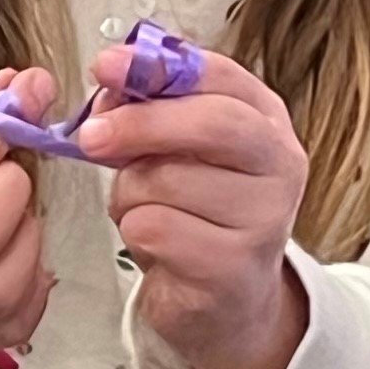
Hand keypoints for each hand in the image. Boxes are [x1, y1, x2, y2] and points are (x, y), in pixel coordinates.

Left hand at [79, 41, 310, 368]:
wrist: (226, 301)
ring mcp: (265, 218)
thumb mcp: (179, 151)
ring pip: (167, 180)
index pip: (218, 75)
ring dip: (129, 194)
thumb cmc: (197, 214)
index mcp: (265, 120)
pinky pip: (156, 228)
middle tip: (90, 137)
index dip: (155, 67)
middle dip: (139, 125)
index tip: (105, 67)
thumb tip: (110, 84)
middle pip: (211, 123)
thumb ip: (150, 110)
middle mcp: (279, 164)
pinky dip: (135, 231)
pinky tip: (152, 243)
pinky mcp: (235, 267)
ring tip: (141, 209)